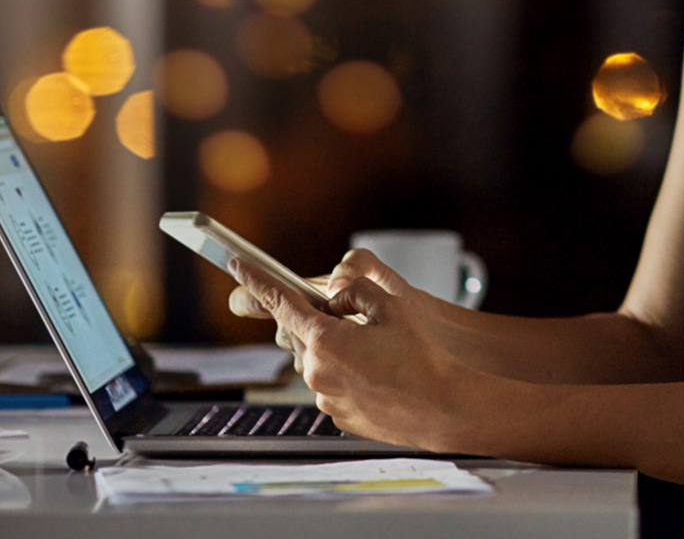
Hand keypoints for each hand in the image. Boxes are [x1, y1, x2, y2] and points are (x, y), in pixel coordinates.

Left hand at [229, 258, 471, 451]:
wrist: (445, 408)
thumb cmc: (423, 358)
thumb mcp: (393, 307)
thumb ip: (356, 292)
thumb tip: (337, 299)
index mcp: (325, 340)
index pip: (280, 302)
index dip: (256, 281)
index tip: (238, 266)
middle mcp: (317, 372)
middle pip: (305, 334)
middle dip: (323, 323)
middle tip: (360, 322)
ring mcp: (326, 399)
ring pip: (321, 362)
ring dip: (340, 352)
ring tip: (382, 356)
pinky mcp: (340, 417)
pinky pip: (334, 387)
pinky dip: (351, 376)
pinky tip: (383, 376)